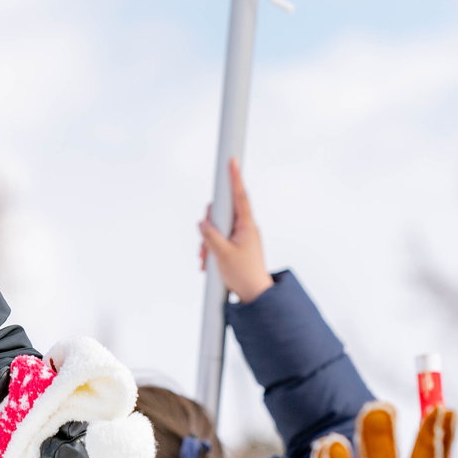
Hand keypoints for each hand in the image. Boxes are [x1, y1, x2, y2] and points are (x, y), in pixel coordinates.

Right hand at [198, 159, 271, 302]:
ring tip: (205, 259)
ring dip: (207, 242)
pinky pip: (220, 240)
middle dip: (208, 226)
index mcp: (247, 226)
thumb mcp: (221, 254)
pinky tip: (208, 262)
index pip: (240, 196)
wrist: (255, 295)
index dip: (235, 178)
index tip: (232, 161)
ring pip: (218, 228)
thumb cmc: (243, 275)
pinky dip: (211, 249)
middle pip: (223, 213)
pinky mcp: (237, 246)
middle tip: (204, 243)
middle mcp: (246, 228)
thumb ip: (210, 235)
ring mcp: (241, 237)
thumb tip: (203, 222)